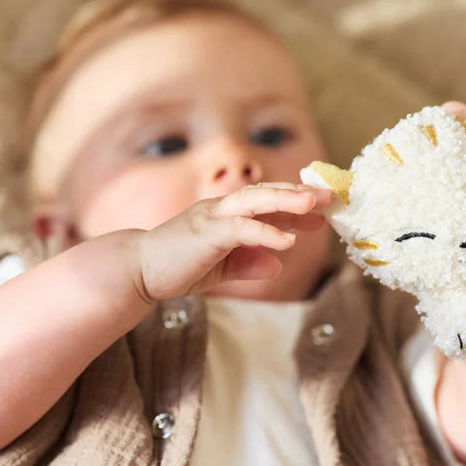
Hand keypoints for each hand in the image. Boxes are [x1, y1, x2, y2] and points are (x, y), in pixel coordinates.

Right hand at [134, 182, 332, 302]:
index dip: (294, 205)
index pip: (265, 204)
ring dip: (286, 201)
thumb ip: (247, 263)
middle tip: (329, 197)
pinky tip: (288, 241)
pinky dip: (266, 233)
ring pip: (255, 201)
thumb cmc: (175, 267)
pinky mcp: (205, 234)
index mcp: (224, 215)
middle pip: (265, 193)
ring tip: (314, 205)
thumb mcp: (220, 269)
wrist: (136, 272)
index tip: (323, 210)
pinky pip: (241, 230)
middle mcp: (220, 209)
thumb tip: (276, 265)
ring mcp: (212, 218)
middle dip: (298, 194)